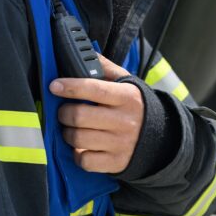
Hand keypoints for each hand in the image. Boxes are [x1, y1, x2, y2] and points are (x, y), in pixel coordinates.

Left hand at [51, 54, 143, 173]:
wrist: (161, 136)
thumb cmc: (134, 106)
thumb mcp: (127, 83)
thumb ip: (106, 68)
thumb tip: (87, 52)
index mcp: (126, 97)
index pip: (94, 89)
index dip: (71, 86)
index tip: (55, 85)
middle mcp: (124, 120)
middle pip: (79, 116)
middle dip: (64, 113)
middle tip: (65, 110)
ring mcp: (119, 143)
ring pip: (77, 139)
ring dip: (68, 133)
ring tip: (72, 128)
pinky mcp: (115, 163)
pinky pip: (84, 161)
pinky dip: (77, 154)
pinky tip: (82, 146)